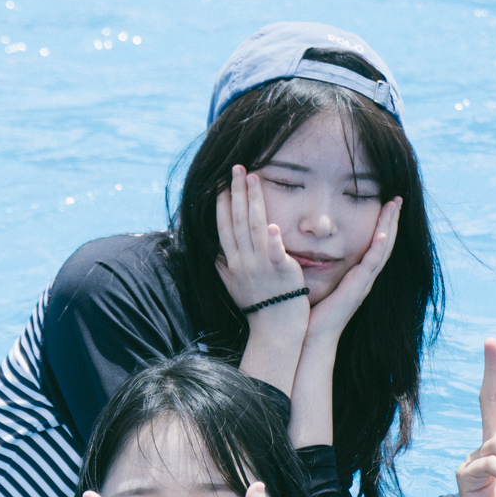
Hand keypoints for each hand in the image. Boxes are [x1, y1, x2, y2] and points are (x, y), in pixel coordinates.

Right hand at [215, 165, 310, 313]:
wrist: (275, 328)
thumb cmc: (258, 307)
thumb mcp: (233, 285)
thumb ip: (223, 266)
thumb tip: (213, 252)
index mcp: (233, 261)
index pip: (225, 226)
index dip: (223, 203)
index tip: (223, 183)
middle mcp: (244, 261)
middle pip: (238, 220)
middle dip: (236, 192)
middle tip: (237, 168)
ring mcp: (262, 266)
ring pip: (255, 227)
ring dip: (253, 202)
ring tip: (253, 178)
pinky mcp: (282, 273)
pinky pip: (275, 255)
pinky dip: (272, 241)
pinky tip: (271, 225)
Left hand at [304, 197, 400, 343]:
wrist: (314, 335)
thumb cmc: (313, 311)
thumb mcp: (319, 280)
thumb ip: (318, 264)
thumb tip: (308, 246)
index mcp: (357, 274)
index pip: (375, 244)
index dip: (382, 224)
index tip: (385, 203)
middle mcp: (365, 277)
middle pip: (384, 243)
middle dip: (391, 219)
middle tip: (397, 198)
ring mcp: (363, 282)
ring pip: (382, 249)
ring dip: (389, 227)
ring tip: (394, 207)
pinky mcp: (357, 288)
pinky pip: (371, 264)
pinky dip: (378, 248)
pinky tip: (382, 232)